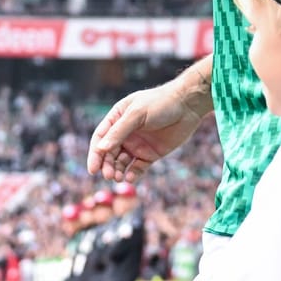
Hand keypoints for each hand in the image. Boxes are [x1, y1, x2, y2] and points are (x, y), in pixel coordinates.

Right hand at [87, 78, 209, 181]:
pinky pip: (138, 167)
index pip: (101, 138)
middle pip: (109, 153)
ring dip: (117, 171)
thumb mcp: (137, 114)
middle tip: (108, 176)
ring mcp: (138, 144)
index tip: (93, 169)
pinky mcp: (151, 154)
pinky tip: (130, 178)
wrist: (188, 105)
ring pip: (122, 162)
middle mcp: (125, 133)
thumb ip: (119, 131)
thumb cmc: (160, 103)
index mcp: (117, 118)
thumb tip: (101, 148)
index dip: (95, 154)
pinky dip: (133, 174)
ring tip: (117, 178)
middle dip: (107, 165)